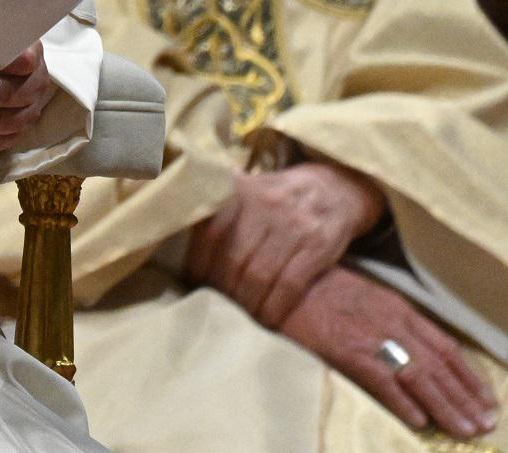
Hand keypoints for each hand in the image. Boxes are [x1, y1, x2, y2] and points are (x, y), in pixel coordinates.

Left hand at [185, 162, 385, 327]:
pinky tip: (266, 319)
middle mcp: (264, 205)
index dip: (198, 264)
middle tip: (216, 305)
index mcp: (239, 190)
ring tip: (239, 317)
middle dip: (221, 289)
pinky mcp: (317, 246)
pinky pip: (289, 284)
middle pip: (233, 259)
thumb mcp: (244, 186)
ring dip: (246, 304)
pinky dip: (274, 307)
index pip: (209, 233)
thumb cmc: (277, 196)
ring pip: (259, 275)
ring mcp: (293, 225)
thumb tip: (173, 227)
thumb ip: (214, 205)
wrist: (334, 189)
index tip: (193, 283)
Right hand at [280, 266, 497, 439]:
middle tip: (486, 424)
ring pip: (420, 377)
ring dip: (446, 407)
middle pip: (439, 366)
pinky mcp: (348, 352)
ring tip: (465, 430)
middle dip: (466, 398)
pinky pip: (383, 382)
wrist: (285, 280)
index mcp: (398, 308)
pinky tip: (420, 422)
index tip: (488, 399)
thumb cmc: (320, 286)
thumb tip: (413, 348)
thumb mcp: (364, 294)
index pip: (445, 347)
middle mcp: (393, 323)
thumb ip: (390, 319)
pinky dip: (403, 403)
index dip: (469, 376)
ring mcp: (372, 338)